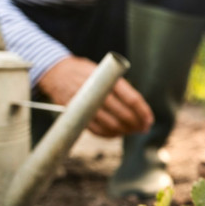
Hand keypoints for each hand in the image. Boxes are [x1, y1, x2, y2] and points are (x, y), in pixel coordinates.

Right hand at [37, 56, 152, 137]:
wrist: (55, 72)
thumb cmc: (85, 71)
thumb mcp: (103, 70)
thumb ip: (119, 86)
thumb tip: (139, 108)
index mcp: (107, 79)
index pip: (131, 99)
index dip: (143, 112)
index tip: (149, 120)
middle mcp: (96, 92)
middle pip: (123, 114)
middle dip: (137, 124)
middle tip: (144, 128)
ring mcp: (85, 104)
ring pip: (111, 124)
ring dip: (125, 131)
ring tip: (133, 131)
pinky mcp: (76, 114)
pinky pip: (96, 130)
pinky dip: (109, 134)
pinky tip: (117, 133)